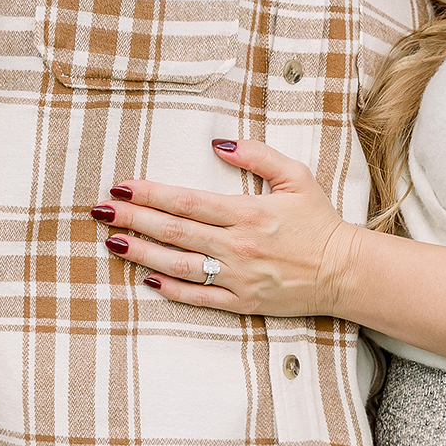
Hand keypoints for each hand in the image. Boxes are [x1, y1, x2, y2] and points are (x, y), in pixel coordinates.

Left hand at [93, 138, 363, 317]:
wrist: (345, 272)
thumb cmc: (320, 221)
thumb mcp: (296, 176)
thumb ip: (258, 155)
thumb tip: (219, 142)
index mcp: (248, 212)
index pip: (188, 202)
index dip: (151, 194)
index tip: (121, 187)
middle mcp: (238, 246)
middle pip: (175, 232)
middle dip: (133, 220)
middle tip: (100, 212)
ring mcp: (238, 278)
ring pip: (179, 266)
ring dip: (142, 254)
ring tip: (112, 244)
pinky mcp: (243, 303)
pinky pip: (199, 297)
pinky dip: (171, 289)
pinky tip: (146, 278)